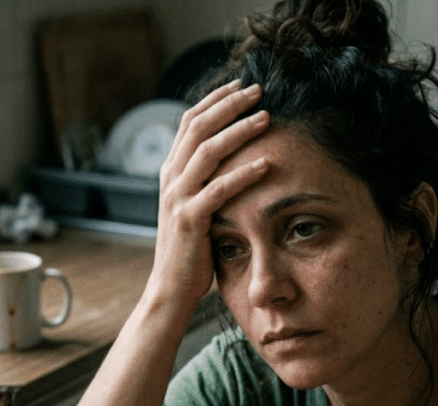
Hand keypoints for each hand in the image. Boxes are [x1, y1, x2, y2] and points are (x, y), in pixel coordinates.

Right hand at [148, 80, 270, 308]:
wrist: (170, 289)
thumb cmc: (191, 251)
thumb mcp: (195, 208)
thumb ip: (206, 183)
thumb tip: (233, 160)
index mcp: (172, 172)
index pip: (190, 121)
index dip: (215, 100)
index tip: (241, 85)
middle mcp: (170, 179)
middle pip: (198, 127)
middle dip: (229, 104)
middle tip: (259, 90)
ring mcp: (177, 198)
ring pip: (207, 151)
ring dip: (239, 130)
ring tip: (267, 117)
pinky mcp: (190, 221)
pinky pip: (218, 190)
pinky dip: (244, 174)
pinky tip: (267, 163)